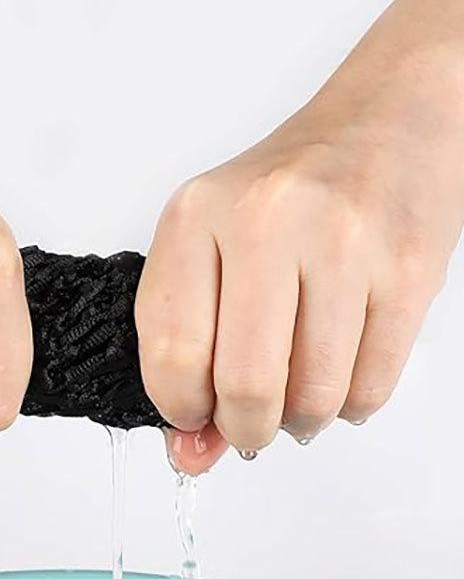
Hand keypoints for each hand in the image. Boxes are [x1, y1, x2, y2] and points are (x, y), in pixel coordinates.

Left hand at [137, 0, 463, 474]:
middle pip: (245, 386)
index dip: (180, 407)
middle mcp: (266, 224)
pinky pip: (371, 388)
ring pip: (315, 398)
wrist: (381, 126)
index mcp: (197, 217)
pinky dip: (348, 405)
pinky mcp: (407, 270)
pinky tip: (336, 373)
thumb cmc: (284, 191)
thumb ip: (188, 349)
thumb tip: (193, 452)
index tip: (193, 415)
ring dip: (299, 420)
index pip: (170, 351)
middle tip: (247, 426)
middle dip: (243, 430)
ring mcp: (343, 246)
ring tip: (296, 393)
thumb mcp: (209, 248)